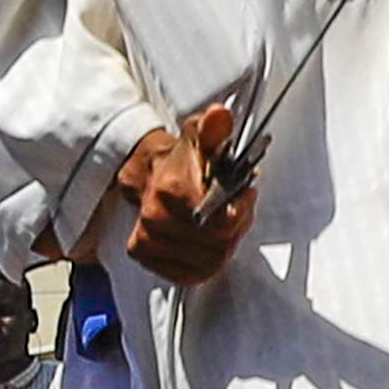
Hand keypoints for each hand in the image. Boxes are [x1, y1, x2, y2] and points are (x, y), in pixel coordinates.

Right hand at [117, 97, 259, 288]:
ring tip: (221, 223)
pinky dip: (205, 261)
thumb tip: (220, 115)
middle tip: (233, 208)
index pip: (222, 223)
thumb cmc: (181, 161)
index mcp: (171, 191)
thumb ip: (214, 128)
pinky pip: (192, 273)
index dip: (240, 212)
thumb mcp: (201, 138)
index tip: (241, 196)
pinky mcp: (147, 257)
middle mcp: (155, 219)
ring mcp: (149, 241)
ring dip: (223, 245)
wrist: (149, 174)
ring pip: (209, 260)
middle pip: (218, 243)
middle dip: (233, 226)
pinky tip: (206, 243)